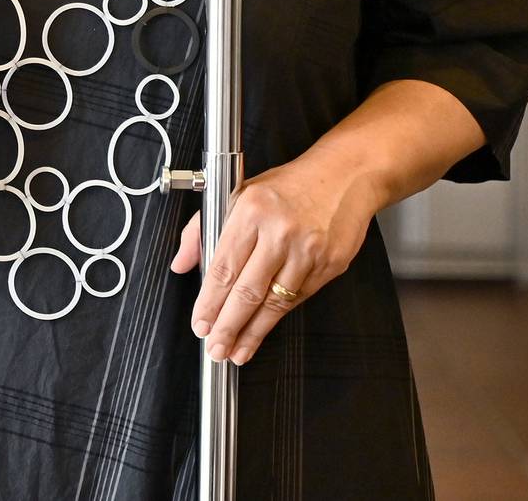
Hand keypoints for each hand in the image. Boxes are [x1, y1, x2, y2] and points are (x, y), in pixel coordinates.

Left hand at [170, 146, 381, 364]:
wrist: (344, 176)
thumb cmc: (288, 186)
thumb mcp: (237, 195)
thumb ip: (202, 229)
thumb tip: (183, 264)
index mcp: (251, 211)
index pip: (223, 266)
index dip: (209, 301)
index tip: (200, 322)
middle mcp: (279, 232)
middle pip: (247, 290)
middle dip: (227, 325)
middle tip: (215, 347)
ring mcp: (308, 251)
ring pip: (274, 302)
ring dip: (253, 332)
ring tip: (236, 350)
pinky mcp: (330, 265)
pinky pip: (297, 298)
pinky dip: (277, 318)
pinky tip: (263, 331)